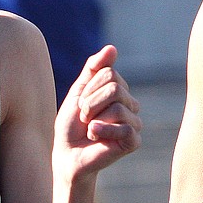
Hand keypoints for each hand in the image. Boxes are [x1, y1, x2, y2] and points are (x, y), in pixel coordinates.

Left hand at [55, 45, 141, 177]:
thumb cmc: (71, 125)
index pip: (109, 73)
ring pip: (118, 106)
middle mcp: (130, 105)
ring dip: (94, 118)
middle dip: (90, 102)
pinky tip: (95, 137)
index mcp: (119, 91)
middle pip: (115, 87)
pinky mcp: (134, 141)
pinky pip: (124, 127)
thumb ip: (94, 69)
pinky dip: (103, 131)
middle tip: (84, 118)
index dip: (89, 88)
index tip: (81, 104)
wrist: (67, 154)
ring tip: (89, 128)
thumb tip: (112, 48)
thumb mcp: (79, 91)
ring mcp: (134, 123)